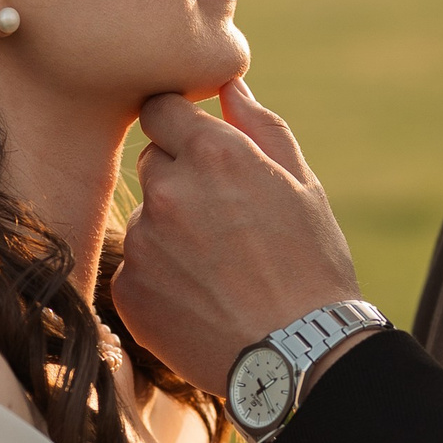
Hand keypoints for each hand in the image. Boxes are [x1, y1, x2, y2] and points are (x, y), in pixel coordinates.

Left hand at [114, 80, 361, 394]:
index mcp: (214, 153)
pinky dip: (161, 279)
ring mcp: (142, 242)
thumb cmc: (312, 268)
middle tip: (225, 223)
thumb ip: (260, 127)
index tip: (199, 149)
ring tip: (219, 270)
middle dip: (180, 179)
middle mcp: (169, 190)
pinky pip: (137, 267)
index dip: (181, 126)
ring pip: (146, 218)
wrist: (300, 357)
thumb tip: (230, 85)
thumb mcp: (303, 186)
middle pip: (152, 161)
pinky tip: (201, 299)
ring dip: (170, 232)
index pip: (161, 109)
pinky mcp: (129, 289)